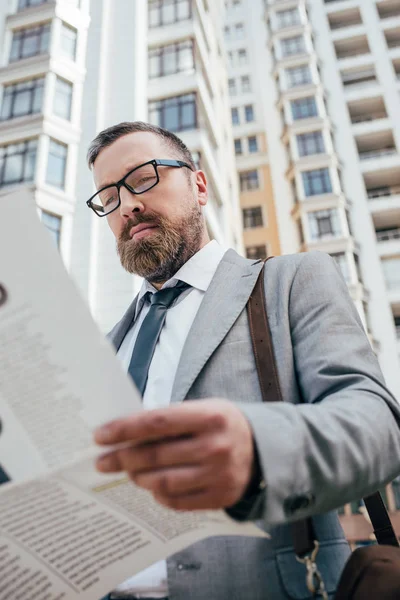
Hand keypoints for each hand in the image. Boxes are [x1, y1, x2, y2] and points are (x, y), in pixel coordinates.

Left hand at [94, 399, 254, 510]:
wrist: (264, 449)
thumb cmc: (223, 424)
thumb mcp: (203, 409)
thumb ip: (170, 419)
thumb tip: (125, 433)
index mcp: (209, 416)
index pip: (156, 422)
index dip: (124, 429)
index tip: (100, 436)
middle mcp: (215, 446)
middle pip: (155, 455)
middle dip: (121, 458)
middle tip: (102, 461)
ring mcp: (218, 474)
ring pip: (162, 481)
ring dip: (137, 477)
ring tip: (128, 472)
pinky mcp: (220, 497)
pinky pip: (177, 501)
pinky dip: (159, 494)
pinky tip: (152, 485)